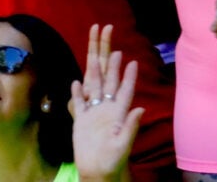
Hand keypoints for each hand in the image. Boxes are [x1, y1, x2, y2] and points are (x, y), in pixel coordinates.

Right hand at [71, 24, 142, 181]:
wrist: (97, 172)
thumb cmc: (112, 162)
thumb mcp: (122, 145)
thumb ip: (130, 126)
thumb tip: (140, 108)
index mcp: (118, 114)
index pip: (125, 90)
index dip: (129, 76)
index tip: (133, 61)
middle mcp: (107, 110)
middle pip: (109, 82)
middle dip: (111, 64)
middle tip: (114, 48)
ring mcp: (94, 114)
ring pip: (94, 87)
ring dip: (95, 71)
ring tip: (96, 55)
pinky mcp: (82, 120)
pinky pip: (79, 103)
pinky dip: (77, 92)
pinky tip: (76, 81)